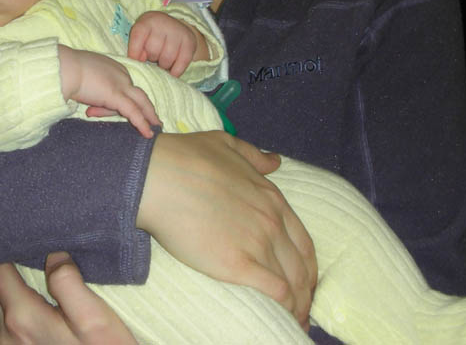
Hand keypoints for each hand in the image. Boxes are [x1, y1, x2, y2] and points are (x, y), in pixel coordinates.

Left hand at [0, 252, 137, 344]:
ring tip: (35, 263)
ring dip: (16, 284)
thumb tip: (53, 253)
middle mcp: (8, 333)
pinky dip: (21, 302)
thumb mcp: (94, 319)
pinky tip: (40, 295)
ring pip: (5, 304)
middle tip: (30, 240)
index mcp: (22, 317)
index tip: (16, 228)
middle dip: (11, 263)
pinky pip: (13, 320)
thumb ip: (69, 282)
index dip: (4, 246)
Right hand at [57, 46, 160, 137]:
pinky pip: (134, 112)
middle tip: (154, 118)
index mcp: (112, 68)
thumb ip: (87, 84)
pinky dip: (142, 123)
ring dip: (149, 116)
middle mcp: (120, 74)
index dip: (116, 103)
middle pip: (135, 94)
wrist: (64, 67)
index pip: (122, 87)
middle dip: (145, 106)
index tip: (98, 112)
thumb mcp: (81, 76)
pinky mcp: (117, 96)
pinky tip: (148, 133)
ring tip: (155, 128)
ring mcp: (120, 84)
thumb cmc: (66, 69)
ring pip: (140, 102)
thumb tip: (86, 95)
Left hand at [127, 11, 208, 76]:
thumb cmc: (152, 36)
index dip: (134, 52)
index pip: (138, 37)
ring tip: (162, 61)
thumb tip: (140, 61)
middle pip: (153, 50)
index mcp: (147, 21)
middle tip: (153, 56)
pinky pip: (182, 63)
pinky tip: (171, 71)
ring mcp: (178, 31)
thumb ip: (136, 48)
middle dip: (151, 58)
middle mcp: (163, 23)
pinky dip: (175, 71)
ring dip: (163, 65)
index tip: (135, 61)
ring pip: (167, 58)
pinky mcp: (190, 41)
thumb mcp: (140, 37)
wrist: (174, 27)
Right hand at [137, 131, 316, 326]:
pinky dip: (286, 308)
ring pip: (293, 282)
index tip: (304, 280)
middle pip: (302, 266)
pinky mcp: (238, 264)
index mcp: (271, 197)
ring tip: (295, 321)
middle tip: (301, 307)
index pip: (303, 240)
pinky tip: (285, 319)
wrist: (158, 176)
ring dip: (298, 305)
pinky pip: (275, 292)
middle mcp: (272, 222)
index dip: (307, 265)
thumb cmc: (185, 158)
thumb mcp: (225, 145)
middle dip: (306, 291)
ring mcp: (258, 243)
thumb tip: (275, 161)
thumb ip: (254, 156)